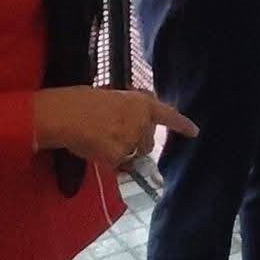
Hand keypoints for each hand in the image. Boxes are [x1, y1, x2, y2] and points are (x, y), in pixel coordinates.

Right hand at [33, 87, 197, 167]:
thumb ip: (129, 109)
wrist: (65, 113)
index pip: (168, 115)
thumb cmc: (82, 100)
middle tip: (111, 133)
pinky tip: (92, 146)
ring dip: (120, 151)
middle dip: (135, 143)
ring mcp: (131, 140)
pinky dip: (105, 159)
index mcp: (141, 103)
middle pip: (146, 143)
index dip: (182, 124)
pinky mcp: (118, 156)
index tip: (195, 132)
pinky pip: (115, 163)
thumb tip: (135, 120)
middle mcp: (141, 122)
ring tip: (98, 137)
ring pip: (131, 155)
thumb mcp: (112, 96)